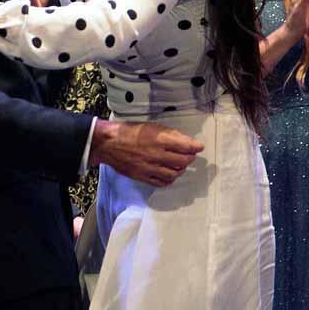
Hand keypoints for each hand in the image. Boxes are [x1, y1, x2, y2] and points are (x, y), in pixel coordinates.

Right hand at [89, 120, 204, 186]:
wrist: (109, 143)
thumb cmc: (130, 132)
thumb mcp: (151, 127)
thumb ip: (170, 134)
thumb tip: (187, 140)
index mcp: (160, 140)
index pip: (186, 146)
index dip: (195, 147)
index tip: (199, 147)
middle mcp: (157, 155)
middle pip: (183, 162)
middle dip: (189, 158)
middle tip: (189, 156)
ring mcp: (150, 168)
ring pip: (174, 174)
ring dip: (180, 170)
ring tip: (179, 165)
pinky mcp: (143, 176)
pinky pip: (161, 182)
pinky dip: (168, 180)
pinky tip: (168, 174)